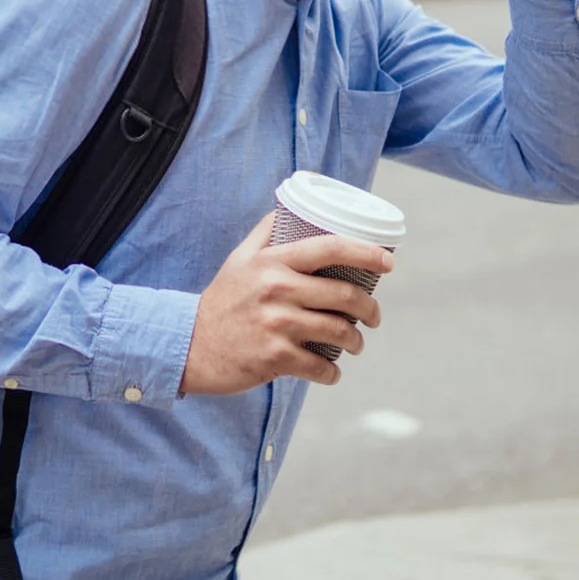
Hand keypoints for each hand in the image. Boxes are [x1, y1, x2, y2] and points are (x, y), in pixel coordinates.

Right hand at [180, 211, 392, 393]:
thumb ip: (264, 234)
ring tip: (355, 344)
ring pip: (339, 332)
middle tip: (373, 316)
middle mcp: (277, 290)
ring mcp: (277, 325)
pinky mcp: (275, 358)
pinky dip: (333, 372)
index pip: (329, 247)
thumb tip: (289, 206)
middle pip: (344, 295)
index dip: (366, 252)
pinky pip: (321, 367)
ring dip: (356, 342)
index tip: (388, 262)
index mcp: (272, 262)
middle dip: (369, 309)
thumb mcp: (238, 259)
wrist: (190, 344)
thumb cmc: (221, 299)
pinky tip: (331, 370)